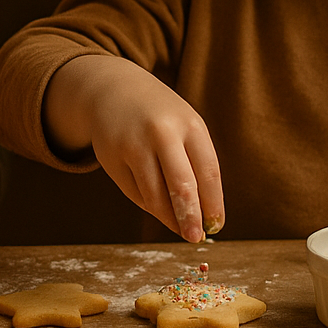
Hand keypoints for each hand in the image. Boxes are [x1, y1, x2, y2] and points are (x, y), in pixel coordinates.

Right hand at [45, 55, 223, 242]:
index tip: (216, 226)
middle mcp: (162, 133)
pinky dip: (148, 204)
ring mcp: (133, 144)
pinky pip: (134, 192)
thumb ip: (196, 165)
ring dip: (167, 217)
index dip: (213, 204)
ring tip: (178, 228)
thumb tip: (201, 218)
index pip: (208, 172)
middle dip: (190, 218)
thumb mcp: (185, 127)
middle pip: (181, 186)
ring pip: (154, 195)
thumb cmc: (161, 116)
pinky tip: (156, 205)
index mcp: (190, 125)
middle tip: (195, 238)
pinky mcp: (111, 156)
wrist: (113, 89)